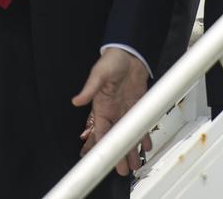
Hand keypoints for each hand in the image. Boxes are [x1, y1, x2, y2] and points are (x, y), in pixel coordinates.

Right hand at [72, 48, 151, 175]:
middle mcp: (113, 111)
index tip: (106, 159)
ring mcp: (126, 110)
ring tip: (136, 164)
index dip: (103, 146)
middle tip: (123, 170)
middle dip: (119, 154)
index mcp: (101, 106)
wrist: (129, 52)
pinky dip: (143, 136)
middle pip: (116, 138)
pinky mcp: (137, 106)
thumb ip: (89, 88)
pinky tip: (146, 146)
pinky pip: (140, 124)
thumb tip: (77, 100)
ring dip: (132, 149)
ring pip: (129, 135)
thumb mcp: (99, 73)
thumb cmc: (111, 60)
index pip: (101, 131)